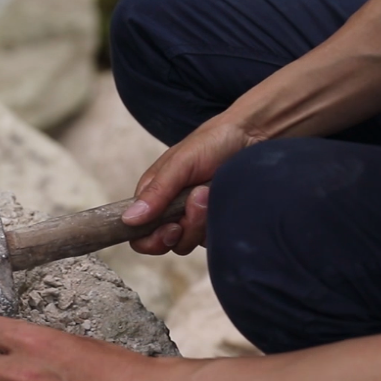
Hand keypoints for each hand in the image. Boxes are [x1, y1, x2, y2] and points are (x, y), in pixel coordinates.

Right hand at [123, 115, 258, 255]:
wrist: (253, 137)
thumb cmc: (212, 142)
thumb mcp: (180, 163)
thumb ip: (156, 192)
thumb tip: (128, 219)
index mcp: (154, 195)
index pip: (138, 233)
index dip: (150, 239)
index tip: (169, 228)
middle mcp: (170, 210)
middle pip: (164, 244)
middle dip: (182, 229)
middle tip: (196, 205)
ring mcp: (193, 218)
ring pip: (188, 243)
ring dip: (201, 221)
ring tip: (210, 191)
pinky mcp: (214, 222)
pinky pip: (210, 238)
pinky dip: (217, 221)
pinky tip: (222, 198)